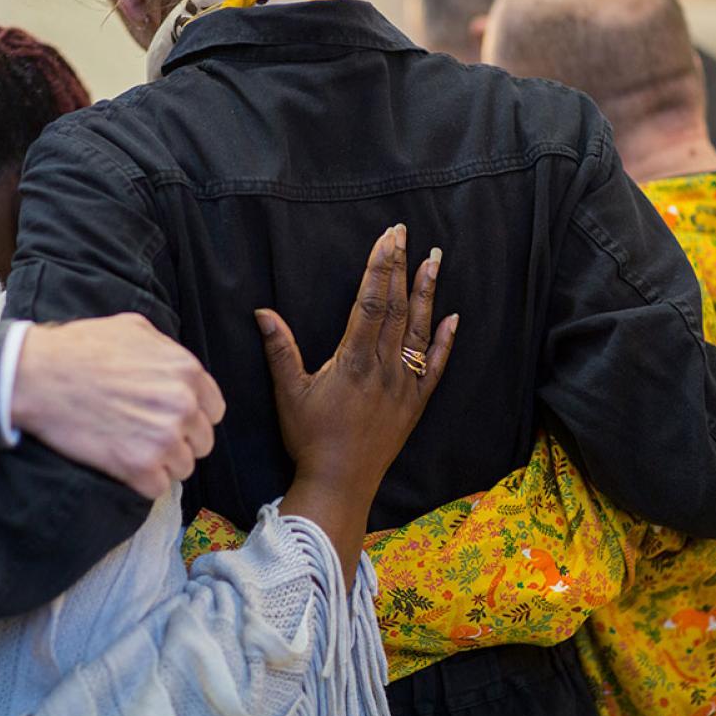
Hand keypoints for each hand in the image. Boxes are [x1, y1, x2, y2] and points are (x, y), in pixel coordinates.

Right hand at [11, 313, 226, 499]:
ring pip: (182, 467)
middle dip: (179, 442)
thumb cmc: (79, 349)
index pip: (213, 411)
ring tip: (130, 448)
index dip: (192, 417)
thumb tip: (178, 367)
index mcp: (187, 372)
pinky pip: (157, 487)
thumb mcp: (133, 328)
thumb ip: (166, 349)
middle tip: (146, 436)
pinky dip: (141, 482)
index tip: (171, 420)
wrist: (37, 375)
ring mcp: (163, 438)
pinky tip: (120, 463)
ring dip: (160, 464)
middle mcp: (183, 405)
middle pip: (201, 442)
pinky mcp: (139, 466)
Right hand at [259, 224, 457, 581]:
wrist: (340, 483)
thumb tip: (262, 311)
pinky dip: (446, 341)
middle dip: (402, 266)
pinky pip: (436, 367)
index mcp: (353, 360)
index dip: (379, 266)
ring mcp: (404, 385)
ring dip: (428, 292)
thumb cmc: (310, 438)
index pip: (371, 301)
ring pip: (420, 330)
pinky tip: (453, 317)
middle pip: (397, 307)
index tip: (386, 238)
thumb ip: (279, 349)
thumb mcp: (288, 392)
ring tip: (436, 259)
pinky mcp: (415, 404)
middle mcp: (384, 368)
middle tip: (406, 232)